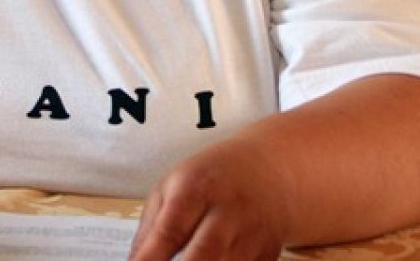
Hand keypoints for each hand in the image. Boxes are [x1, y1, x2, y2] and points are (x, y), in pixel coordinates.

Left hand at [129, 139, 290, 260]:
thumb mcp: (173, 186)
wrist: (269, 167)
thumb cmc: (210, 178)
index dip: (150, 260)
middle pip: (204, 255)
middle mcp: (228, 210)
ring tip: (186, 260)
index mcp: (196, 189)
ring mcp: (253, 234)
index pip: (170, 232)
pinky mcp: (269, 253)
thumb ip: (151, 228)